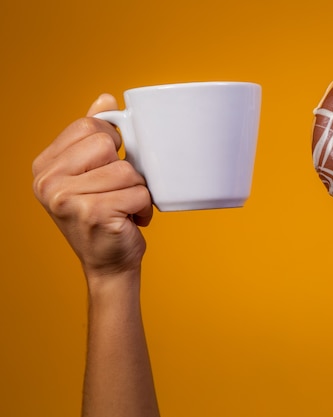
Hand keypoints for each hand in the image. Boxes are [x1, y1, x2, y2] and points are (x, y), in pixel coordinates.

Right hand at [32, 94, 152, 280]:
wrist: (109, 264)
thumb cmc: (106, 216)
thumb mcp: (94, 173)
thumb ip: (95, 136)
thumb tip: (106, 99)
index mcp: (45, 165)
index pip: (88, 125)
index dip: (112, 143)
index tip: (108, 166)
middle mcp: (47, 181)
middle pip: (107, 144)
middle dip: (124, 168)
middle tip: (117, 192)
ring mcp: (65, 198)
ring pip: (127, 170)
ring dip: (137, 190)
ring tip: (124, 208)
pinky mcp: (91, 213)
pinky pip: (138, 192)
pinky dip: (144, 207)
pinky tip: (131, 220)